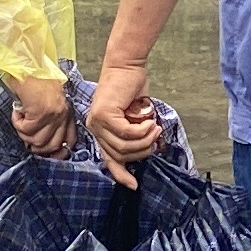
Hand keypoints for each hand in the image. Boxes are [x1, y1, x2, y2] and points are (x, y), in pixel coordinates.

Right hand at [8, 70, 77, 155]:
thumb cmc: (35, 80)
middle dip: (35, 145)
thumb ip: (50, 120)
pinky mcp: (41, 112)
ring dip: (24, 134)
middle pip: (52, 146)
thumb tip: (39, 142)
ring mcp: (53, 114)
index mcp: (66, 113)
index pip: (70, 140)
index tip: (46, 151)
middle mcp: (63, 115)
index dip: (59, 151)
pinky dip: (17, 123)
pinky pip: (26, 130)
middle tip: (25, 132)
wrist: (28, 65)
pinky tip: (17, 112)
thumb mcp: (48, 101)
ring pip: (38, 141)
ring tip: (21, 119)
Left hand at [87, 55, 163, 187]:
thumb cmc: (131, 87)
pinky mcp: (104, 115)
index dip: (121, 174)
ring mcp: (97, 122)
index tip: (134, 185)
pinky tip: (150, 122)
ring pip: (124, 146)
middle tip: (155, 137)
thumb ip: (135, 132)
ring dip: (144, 140)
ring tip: (155, 129)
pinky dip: (142, 131)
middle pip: (120, 155)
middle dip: (142, 151)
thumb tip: (149, 147)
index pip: (108, 160)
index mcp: (100, 131)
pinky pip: (127, 133)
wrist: (126, 65)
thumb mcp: (134, 115)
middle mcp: (95, 128)